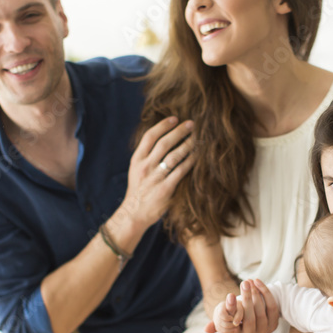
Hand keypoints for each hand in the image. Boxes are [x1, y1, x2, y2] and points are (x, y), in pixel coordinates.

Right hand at [117, 116, 194, 231]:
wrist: (134, 214)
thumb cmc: (139, 191)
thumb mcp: (136, 170)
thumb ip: (147, 156)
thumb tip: (163, 138)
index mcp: (137, 160)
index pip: (149, 136)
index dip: (163, 125)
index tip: (175, 118)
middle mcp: (145, 167)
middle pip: (163, 143)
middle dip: (179, 131)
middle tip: (192, 123)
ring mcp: (155, 178)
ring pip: (173, 156)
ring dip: (187, 145)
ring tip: (198, 137)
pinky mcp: (165, 189)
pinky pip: (180, 171)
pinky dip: (190, 162)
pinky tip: (198, 156)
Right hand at [204, 279, 278, 332]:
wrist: (251, 317)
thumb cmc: (233, 317)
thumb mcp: (224, 319)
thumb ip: (216, 323)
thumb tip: (206, 329)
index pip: (237, 323)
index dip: (235, 308)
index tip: (231, 294)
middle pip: (251, 318)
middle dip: (247, 298)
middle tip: (244, 283)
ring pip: (262, 312)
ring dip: (256, 294)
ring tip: (250, 281)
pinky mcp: (274, 325)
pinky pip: (272, 307)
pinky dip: (266, 293)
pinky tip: (258, 282)